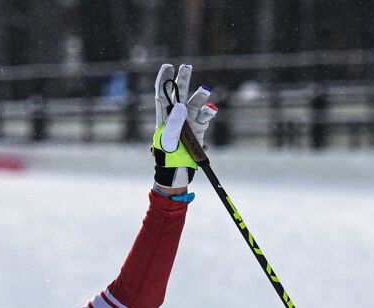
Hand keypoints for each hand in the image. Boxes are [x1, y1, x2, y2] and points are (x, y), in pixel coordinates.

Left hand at [151, 63, 216, 194]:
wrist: (177, 174)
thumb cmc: (167, 158)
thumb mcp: (167, 141)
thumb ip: (173, 124)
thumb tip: (180, 105)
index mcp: (164, 118)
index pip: (162, 95)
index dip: (164, 80)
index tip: (168, 66)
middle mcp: (177, 117)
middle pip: (179, 95)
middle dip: (183, 80)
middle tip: (187, 66)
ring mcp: (189, 123)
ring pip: (195, 105)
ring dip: (200, 97)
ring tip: (205, 90)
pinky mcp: (199, 130)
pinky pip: (205, 118)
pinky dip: (208, 114)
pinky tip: (211, 111)